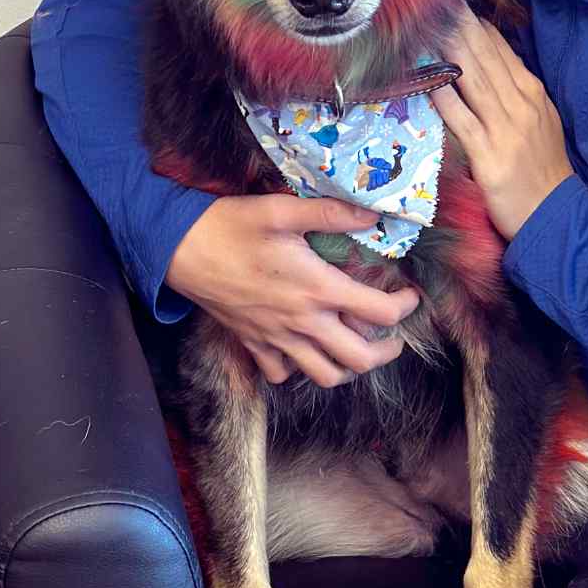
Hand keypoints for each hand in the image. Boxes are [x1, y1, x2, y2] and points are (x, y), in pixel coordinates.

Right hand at [166, 194, 419, 387]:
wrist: (177, 249)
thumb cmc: (230, 225)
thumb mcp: (283, 210)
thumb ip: (332, 213)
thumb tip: (374, 214)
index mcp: (317, 288)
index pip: (379, 312)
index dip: (404, 306)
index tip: (410, 294)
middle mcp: (302, 321)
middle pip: (359, 360)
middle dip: (387, 352)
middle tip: (394, 338)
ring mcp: (277, 338)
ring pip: (324, 376)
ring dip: (348, 368)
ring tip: (356, 350)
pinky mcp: (253, 343)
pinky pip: (282, 374)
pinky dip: (298, 369)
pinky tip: (305, 349)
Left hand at [432, 7, 573, 240]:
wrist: (555, 213)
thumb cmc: (542, 168)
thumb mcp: (540, 121)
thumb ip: (517, 91)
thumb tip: (490, 60)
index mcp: (532, 93)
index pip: (501, 51)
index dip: (476, 26)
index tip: (454, 5)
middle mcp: (520, 104)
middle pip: (485, 58)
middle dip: (460, 28)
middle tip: (438, 1)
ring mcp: (505, 129)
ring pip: (473, 81)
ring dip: (450, 52)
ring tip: (430, 28)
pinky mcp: (490, 155)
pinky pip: (462, 120)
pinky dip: (445, 98)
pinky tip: (429, 81)